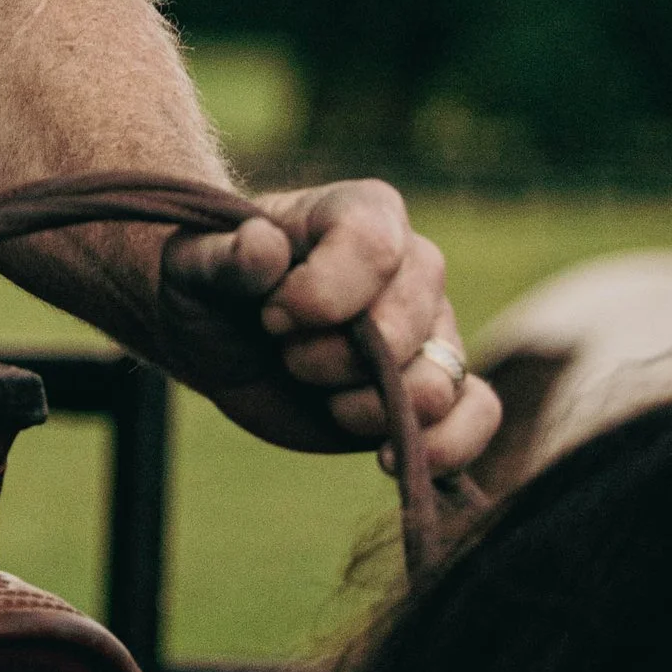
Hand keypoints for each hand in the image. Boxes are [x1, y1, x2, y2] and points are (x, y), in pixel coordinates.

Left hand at [158, 179, 499, 472]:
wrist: (218, 338)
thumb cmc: (210, 287)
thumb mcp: (193, 265)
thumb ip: (224, 257)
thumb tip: (262, 246)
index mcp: (361, 214)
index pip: (375, 246)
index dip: (321, 294)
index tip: (270, 316)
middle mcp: (411, 268)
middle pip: (406, 322)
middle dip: (334, 358)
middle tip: (287, 356)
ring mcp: (428, 330)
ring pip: (440, 377)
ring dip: (369, 407)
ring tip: (324, 399)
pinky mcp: (432, 389)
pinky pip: (478, 413)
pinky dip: (445, 445)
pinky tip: (384, 457)